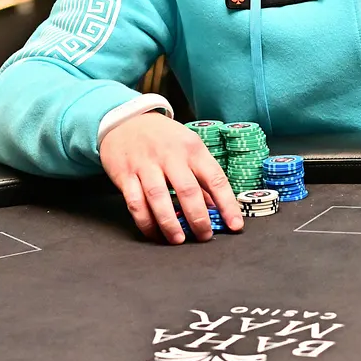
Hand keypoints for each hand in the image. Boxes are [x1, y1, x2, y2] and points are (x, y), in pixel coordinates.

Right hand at [99, 112, 241, 242]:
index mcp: (192, 148)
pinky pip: (135, 203)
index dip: (227, 204)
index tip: (235, 225)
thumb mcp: (188, 147)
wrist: (125, 120)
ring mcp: (146, 164)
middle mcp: (170, 155)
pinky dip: (145, 222)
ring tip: (178, 240)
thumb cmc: (163, 138)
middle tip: (204, 236)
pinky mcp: (125, 174)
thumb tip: (214, 207)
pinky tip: (153, 233)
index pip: (215, 178)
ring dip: (170, 223)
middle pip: (188, 191)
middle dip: (199, 218)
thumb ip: (200, 175)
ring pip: (159, 198)